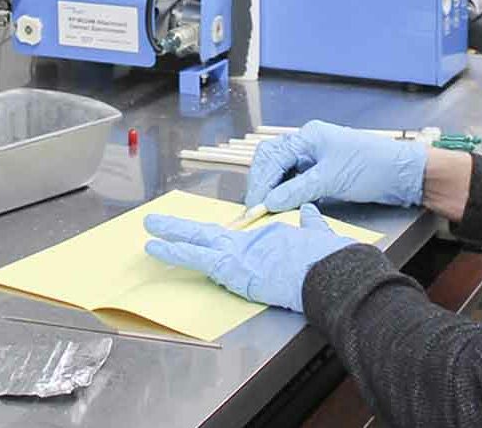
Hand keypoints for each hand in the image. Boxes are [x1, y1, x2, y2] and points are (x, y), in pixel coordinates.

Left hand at [144, 204, 353, 311]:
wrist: (330, 271)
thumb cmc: (329, 260)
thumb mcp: (320, 236)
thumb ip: (311, 224)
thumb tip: (310, 212)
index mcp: (270, 237)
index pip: (238, 240)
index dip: (220, 240)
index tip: (208, 239)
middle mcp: (251, 241)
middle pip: (210, 233)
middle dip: (182, 228)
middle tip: (157, 221)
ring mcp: (240, 253)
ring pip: (198, 241)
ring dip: (172, 236)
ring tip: (151, 228)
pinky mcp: (233, 267)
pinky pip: (197, 258)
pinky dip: (175, 252)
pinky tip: (156, 248)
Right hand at [244, 120, 426, 212]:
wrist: (403, 174)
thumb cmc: (371, 167)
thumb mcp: (331, 179)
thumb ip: (297, 190)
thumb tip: (268, 202)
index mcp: (309, 136)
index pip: (273, 157)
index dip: (261, 182)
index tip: (254, 207)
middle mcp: (309, 144)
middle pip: (274, 161)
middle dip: (262, 183)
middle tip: (256, 209)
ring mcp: (316, 158)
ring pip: (284, 172)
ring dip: (274, 190)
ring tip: (268, 211)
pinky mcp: (325, 173)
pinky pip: (297, 181)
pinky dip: (288, 194)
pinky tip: (285, 207)